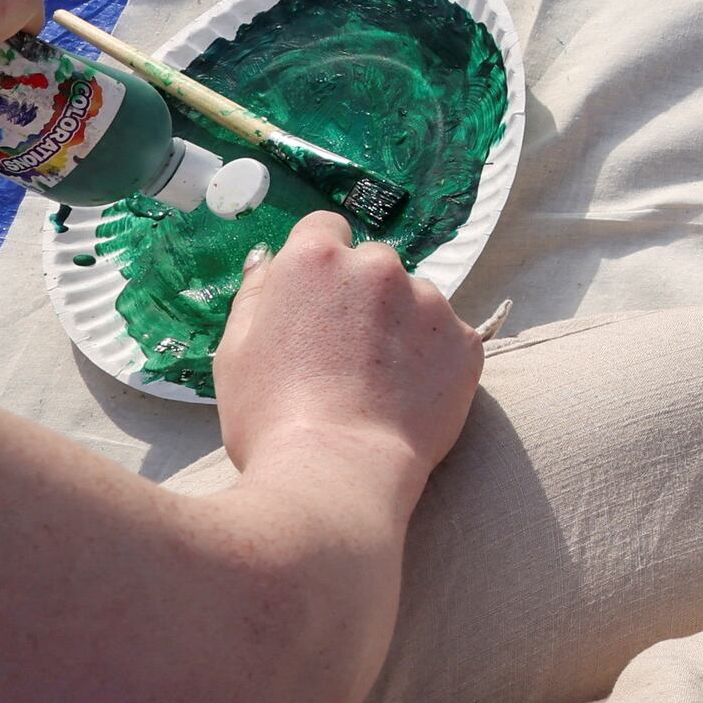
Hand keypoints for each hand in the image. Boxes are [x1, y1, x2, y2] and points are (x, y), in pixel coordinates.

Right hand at [212, 215, 481, 519]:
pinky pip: (448, 339)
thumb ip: (256, 294)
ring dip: (400, 326)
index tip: (315, 300)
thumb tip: (269, 260)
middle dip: (361, 296)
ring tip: (378, 383)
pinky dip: (433, 360)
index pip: (324, 229)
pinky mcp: (467, 341)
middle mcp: (379, 266)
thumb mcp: (234, 351)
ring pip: (414, 301)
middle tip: (343, 353)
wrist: (336, 472)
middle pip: (373, 265)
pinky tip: (408, 398)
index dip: (318, 264)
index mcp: (316, 259)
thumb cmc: (269, 417)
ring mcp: (430, 301)